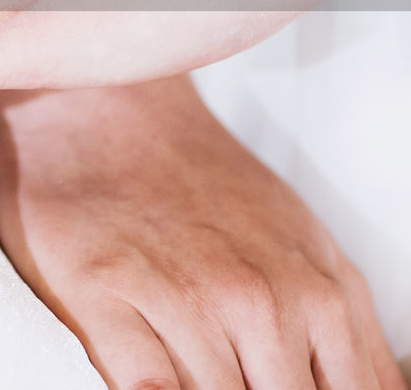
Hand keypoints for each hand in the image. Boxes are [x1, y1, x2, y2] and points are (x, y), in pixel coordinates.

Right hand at [0, 76, 406, 389]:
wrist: (108, 110)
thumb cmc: (199, 183)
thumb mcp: (306, 250)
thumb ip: (345, 336)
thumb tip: (372, 388)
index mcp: (318, 297)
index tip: (289, 379)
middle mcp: (256, 302)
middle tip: (241, 372)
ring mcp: (179, 299)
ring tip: (196, 370)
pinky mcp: (101, 295)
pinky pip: (145, 387)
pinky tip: (160, 379)